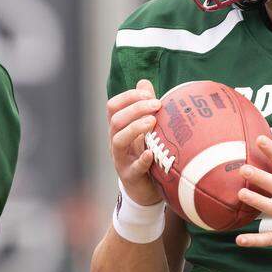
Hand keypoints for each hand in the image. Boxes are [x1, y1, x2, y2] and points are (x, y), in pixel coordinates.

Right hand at [107, 79, 163, 205]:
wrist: (145, 189)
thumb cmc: (144, 153)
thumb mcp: (145, 129)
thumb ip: (144, 106)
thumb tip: (143, 82)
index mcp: (118, 128)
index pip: (113, 106)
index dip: (128, 97)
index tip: (149, 95)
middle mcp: (116, 142)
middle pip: (116, 120)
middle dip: (136, 109)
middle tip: (157, 105)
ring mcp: (121, 160)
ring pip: (118, 140)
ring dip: (135, 128)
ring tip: (152, 122)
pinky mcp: (130, 176)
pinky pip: (133, 168)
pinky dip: (142, 159)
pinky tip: (151, 153)